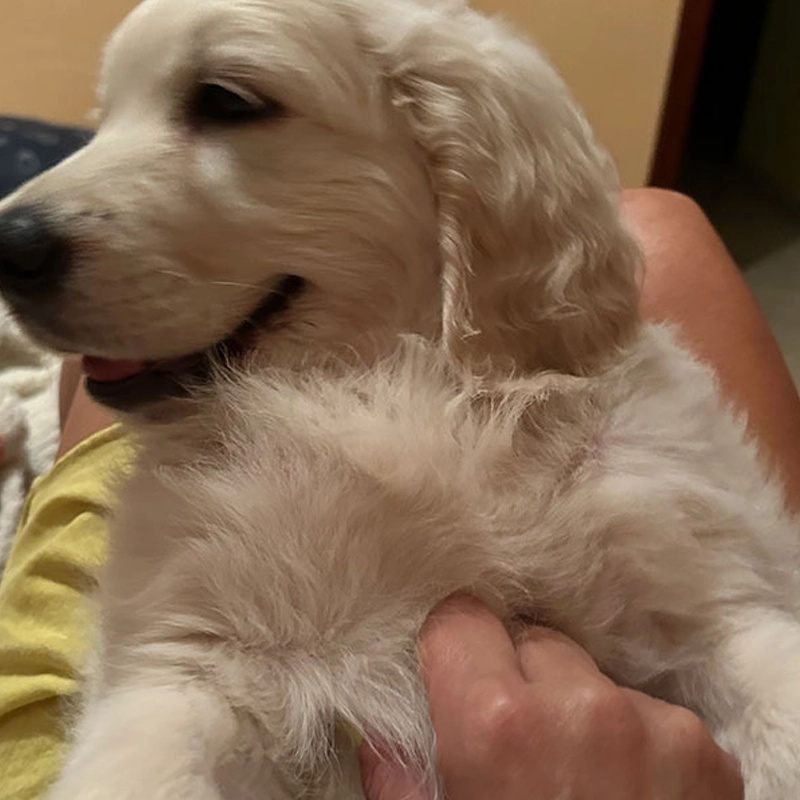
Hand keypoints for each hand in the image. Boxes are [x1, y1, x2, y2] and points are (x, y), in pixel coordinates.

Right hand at [361, 597, 742, 799]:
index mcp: (496, 724)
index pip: (461, 617)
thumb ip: (397, 770)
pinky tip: (627, 794)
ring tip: (579, 777)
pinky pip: (647, 713)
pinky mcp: (703, 750)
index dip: (452, 650)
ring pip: (590, 674)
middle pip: (531, 641)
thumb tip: (382, 719)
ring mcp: (651, 726)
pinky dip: (632, 741)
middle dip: (518, 679)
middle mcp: (578, 707)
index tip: (456, 677)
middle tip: (520, 746)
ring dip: (576, 709)